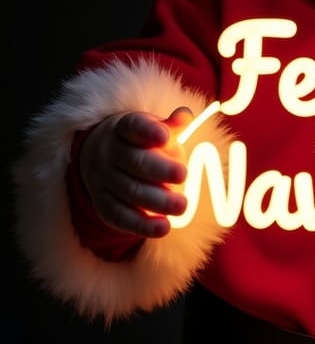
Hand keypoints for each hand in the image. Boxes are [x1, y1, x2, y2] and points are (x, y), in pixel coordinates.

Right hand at [78, 107, 192, 238]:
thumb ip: (172, 124)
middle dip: (161, 170)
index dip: (149, 131)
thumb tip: (185, 116)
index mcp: (124, 127)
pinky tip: (164, 227)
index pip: (134, 126)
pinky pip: (121, 217)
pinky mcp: (104, 204)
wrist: (101, 158)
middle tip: (184, 176)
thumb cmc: (141, 141)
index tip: (166, 137)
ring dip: (158, 201)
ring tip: (183, 206)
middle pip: (135, 162)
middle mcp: (110, 153)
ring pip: (130, 191)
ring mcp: (103, 179)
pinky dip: (142, 225)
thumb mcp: (154, 127)